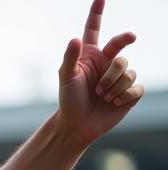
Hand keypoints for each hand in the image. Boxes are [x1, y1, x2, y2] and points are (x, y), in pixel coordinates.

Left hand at [57, 0, 142, 143]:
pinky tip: (114, 103)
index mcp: (91, 55)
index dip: (97, 12)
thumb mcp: (66, 78)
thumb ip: (70, 57)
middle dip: (124, 40)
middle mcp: (106, 63)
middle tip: (130, 37)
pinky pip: (135, 87)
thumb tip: (74, 39)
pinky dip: (124, 95)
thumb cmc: (69, 101)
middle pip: (120, 46)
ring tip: (101, 96)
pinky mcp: (129, 93)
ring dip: (113, 84)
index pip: (94, 28)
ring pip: (127, 69)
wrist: (76, 126)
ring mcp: (119, 77)